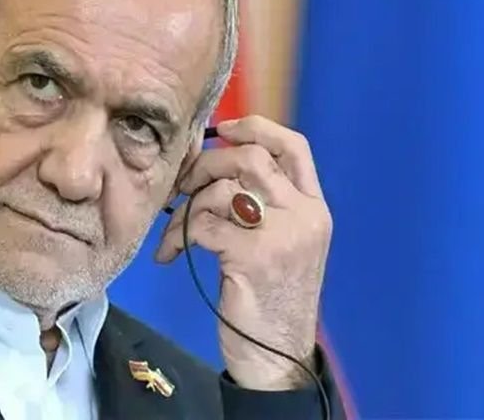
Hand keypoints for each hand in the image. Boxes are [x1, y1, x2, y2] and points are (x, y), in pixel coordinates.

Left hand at [155, 115, 332, 389]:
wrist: (277, 356)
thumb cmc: (268, 299)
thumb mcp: (279, 245)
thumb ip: (262, 205)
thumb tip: (211, 163)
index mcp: (314, 208)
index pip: (294, 146)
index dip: (256, 127)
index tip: (222, 130)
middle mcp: (306, 216)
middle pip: (250, 158)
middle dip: (205, 165)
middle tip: (181, 187)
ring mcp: (284, 235)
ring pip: (224, 188)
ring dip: (186, 206)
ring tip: (173, 231)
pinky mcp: (255, 257)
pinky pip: (204, 224)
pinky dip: (177, 236)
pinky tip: (170, 255)